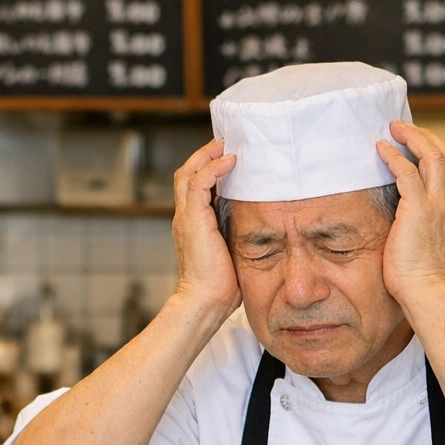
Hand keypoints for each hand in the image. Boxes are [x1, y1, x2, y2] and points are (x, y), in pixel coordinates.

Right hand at [169, 138, 241, 322]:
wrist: (204, 302)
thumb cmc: (221, 286)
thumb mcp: (232, 251)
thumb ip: (237, 233)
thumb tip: (259, 223)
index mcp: (192, 224)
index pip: (194, 185)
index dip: (208, 167)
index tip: (230, 156)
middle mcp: (185, 217)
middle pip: (186, 172)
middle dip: (205, 154)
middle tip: (228, 142)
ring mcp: (186, 217)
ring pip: (188, 172)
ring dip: (208, 155)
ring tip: (228, 145)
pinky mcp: (192, 220)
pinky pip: (198, 183)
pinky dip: (213, 168)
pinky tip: (230, 161)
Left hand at [375, 120, 444, 309]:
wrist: (430, 293)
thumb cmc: (427, 282)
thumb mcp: (438, 249)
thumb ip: (434, 231)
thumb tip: (419, 227)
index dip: (438, 151)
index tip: (421, 144)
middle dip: (426, 136)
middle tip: (404, 127)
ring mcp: (439, 204)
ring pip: (431, 155)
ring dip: (412, 137)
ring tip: (393, 128)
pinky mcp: (418, 209)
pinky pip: (407, 171)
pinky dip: (394, 156)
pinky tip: (381, 149)